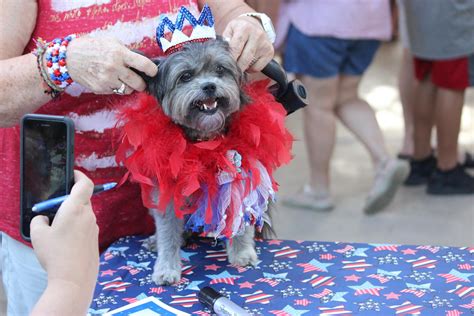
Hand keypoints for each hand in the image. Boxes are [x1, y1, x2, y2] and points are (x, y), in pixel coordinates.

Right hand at [30, 170, 98, 290]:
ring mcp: (94, 227)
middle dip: (70, 199)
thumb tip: (44, 219)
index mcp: (76, 208)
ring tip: (58, 227)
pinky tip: (66, 241)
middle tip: (55, 207)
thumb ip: (39, 220)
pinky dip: (77, 226)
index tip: (73, 174)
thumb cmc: (55, 254)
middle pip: (83, 199)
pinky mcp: (95, 239)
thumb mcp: (38, 235)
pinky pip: (86, 226)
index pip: (85, 184)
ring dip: (73, 214)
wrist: (74, 278)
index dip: (80, 176)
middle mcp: (89, 215)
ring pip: (84, 214)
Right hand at [66, 37, 157, 94]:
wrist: (69, 58)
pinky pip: (115, 92)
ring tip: (122, 80)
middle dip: (141, 83)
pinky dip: (115, 88)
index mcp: (120, 54)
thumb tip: (141, 62)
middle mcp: (114, 68)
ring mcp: (107, 80)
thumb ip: (126, 52)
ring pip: (127, 90)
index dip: (152, 70)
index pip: (144, 65)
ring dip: (128, 87)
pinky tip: (109, 80)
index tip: (153, 72)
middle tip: (140, 81)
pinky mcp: (100, 89)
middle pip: (138, 83)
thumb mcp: (111, 43)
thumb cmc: (92, 47)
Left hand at [222, 15, 273, 71]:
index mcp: (244, 28)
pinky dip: (251, 69)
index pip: (235, 49)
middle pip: (244, 59)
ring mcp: (265, 44)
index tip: (225, 66)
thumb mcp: (229, 30)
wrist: (254, 24)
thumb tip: (222, 55)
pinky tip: (248, 62)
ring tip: (239, 62)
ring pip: (251, 65)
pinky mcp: (270, 52)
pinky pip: (258, 68)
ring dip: (243, 67)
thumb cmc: (238, 29)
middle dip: (236, 67)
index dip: (230, 59)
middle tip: (231, 70)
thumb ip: (224, 42)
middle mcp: (257, 35)